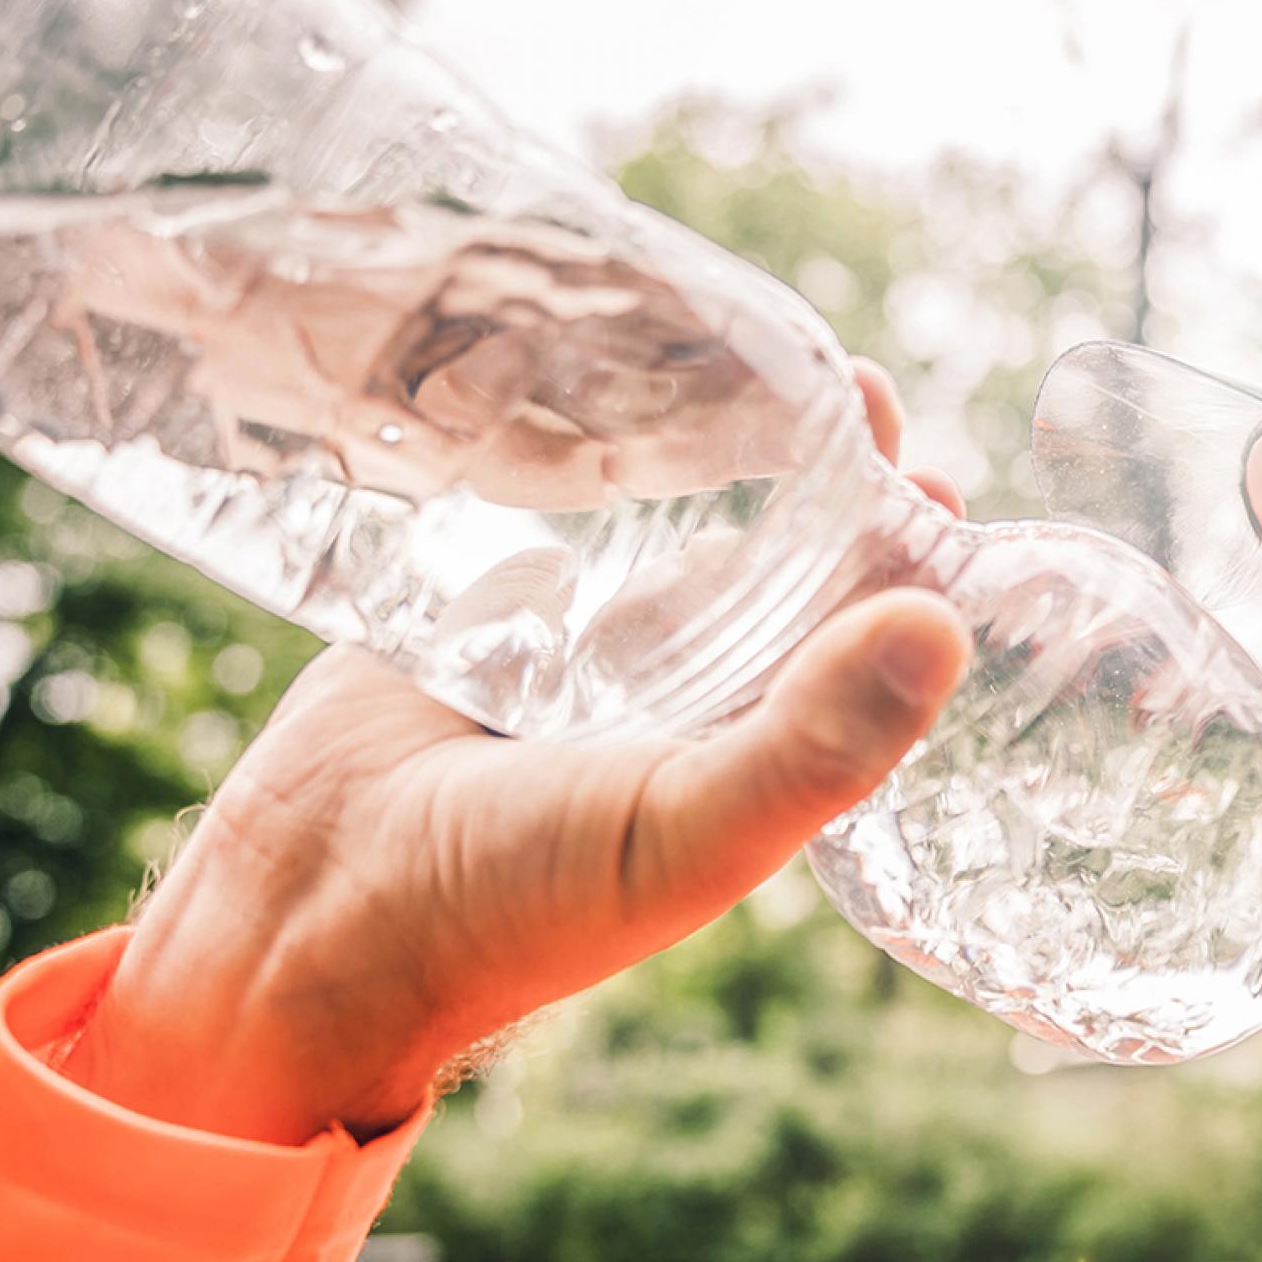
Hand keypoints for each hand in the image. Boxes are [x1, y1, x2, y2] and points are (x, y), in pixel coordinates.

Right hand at [60, 362, 969, 1142]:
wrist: (317, 909)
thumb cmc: (515, 903)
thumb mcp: (686, 829)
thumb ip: (815, 742)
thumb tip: (943, 624)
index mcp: (761, 759)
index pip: (870, 645)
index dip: (914, 564)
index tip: (936, 472)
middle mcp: (694, 702)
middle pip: (795, 569)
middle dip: (835, 481)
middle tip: (855, 383)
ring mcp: (598, 650)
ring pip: (688, 532)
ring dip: (728, 455)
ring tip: (758, 352)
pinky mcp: (502, 605)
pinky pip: (576, 519)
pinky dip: (606, 462)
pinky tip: (628, 382)